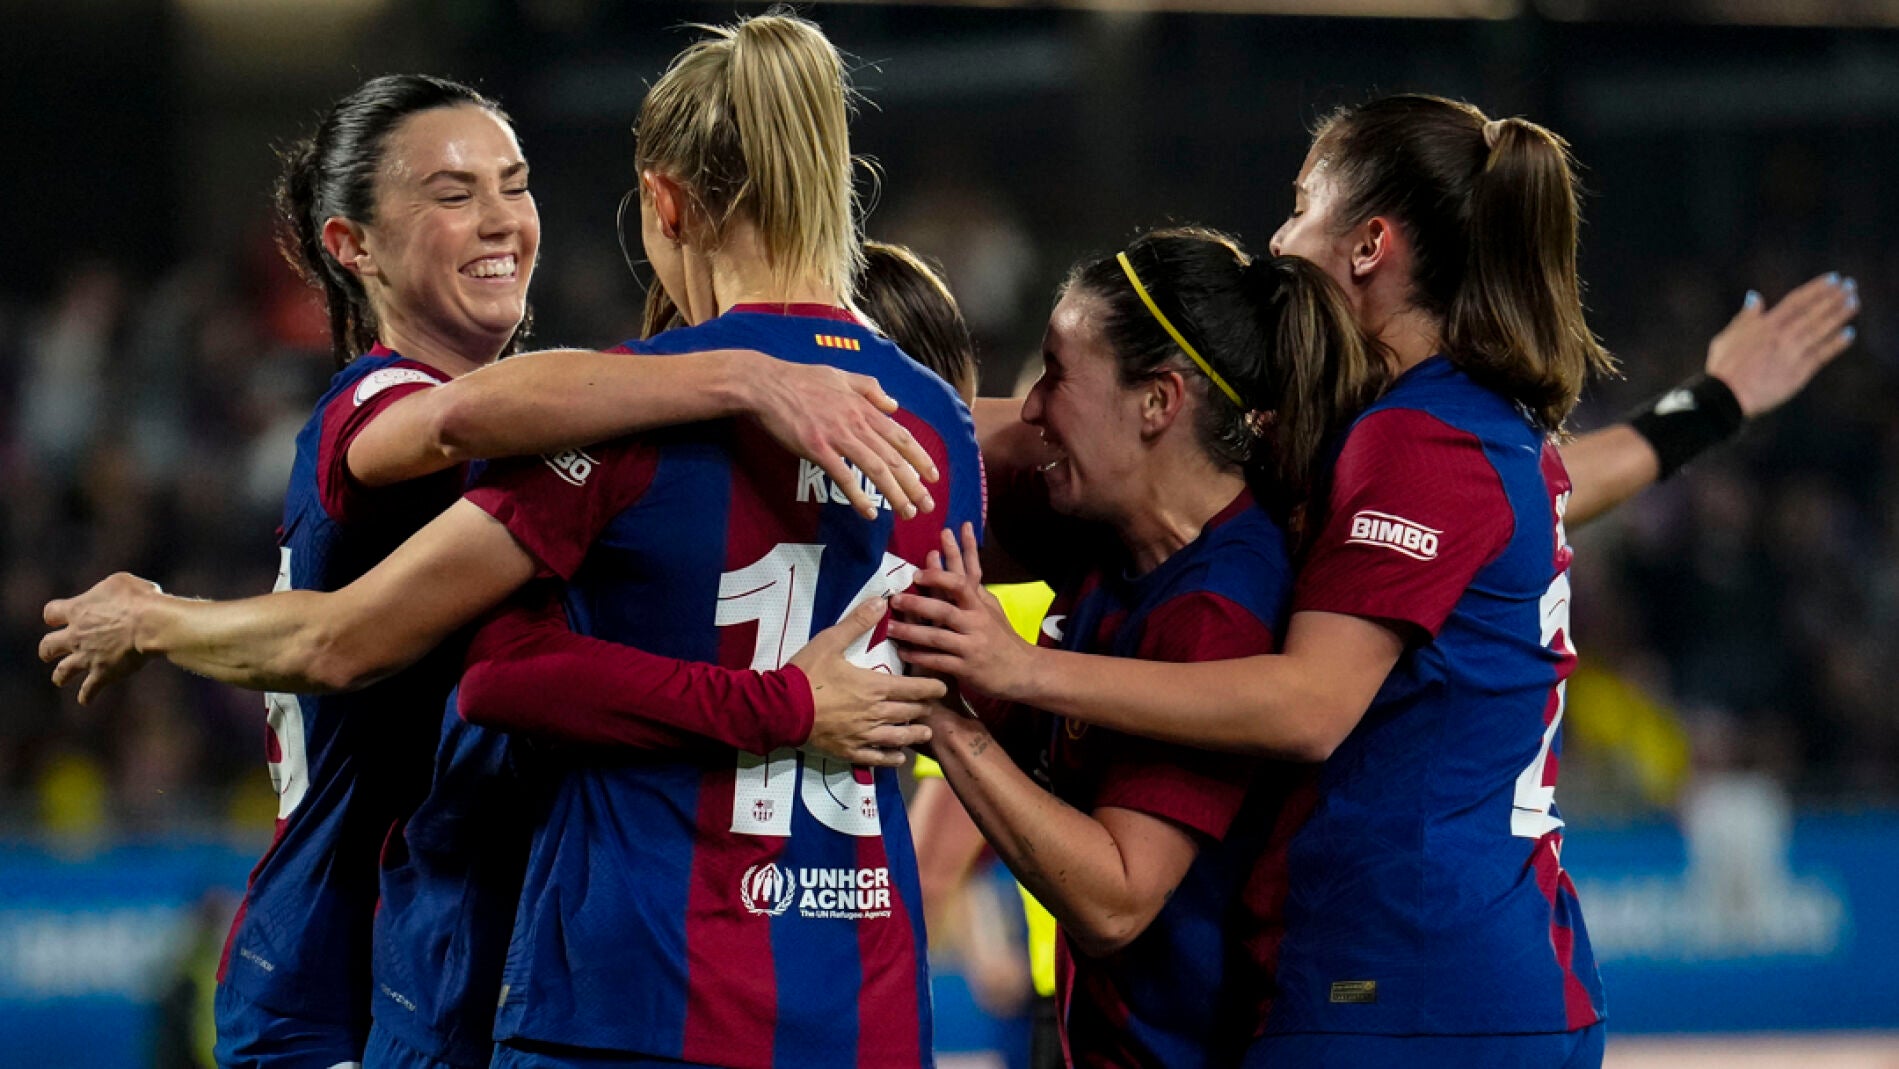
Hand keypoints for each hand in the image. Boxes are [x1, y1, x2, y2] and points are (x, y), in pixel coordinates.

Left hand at [40, 573, 163, 703]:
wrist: (150, 624)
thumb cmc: (139, 599)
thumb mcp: (121, 582)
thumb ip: (106, 590)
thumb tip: (111, 595)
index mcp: (77, 610)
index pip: (51, 613)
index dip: (54, 615)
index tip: (57, 618)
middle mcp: (75, 635)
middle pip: (48, 645)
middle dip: (48, 649)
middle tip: (49, 652)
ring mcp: (87, 657)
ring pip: (62, 671)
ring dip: (60, 675)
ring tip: (59, 679)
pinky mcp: (103, 674)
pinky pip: (89, 689)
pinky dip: (86, 695)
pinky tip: (85, 700)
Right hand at [747, 357, 938, 520]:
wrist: (766, 385)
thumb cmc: (801, 379)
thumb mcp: (842, 375)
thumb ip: (870, 388)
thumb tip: (893, 404)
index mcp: (864, 408)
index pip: (901, 436)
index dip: (920, 458)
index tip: (933, 477)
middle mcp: (857, 423)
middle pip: (894, 458)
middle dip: (915, 484)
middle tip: (927, 505)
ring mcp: (838, 437)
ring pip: (876, 469)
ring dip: (895, 494)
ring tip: (907, 512)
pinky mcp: (817, 449)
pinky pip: (844, 477)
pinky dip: (859, 497)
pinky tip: (869, 513)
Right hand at [790, 596, 947, 767]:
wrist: (780, 708)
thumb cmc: (806, 674)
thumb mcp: (830, 641)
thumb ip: (857, 622)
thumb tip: (881, 602)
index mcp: (874, 687)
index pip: (914, 689)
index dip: (932, 688)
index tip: (942, 687)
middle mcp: (875, 714)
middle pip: (910, 713)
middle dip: (924, 709)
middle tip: (931, 706)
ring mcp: (863, 736)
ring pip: (899, 738)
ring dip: (915, 734)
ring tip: (924, 732)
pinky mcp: (849, 751)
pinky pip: (877, 758)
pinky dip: (892, 758)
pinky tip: (898, 756)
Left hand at [888, 523, 1037, 701]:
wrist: (1023, 670)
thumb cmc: (1002, 638)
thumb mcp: (993, 610)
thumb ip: (974, 592)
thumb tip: (957, 567)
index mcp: (980, 607)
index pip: (961, 584)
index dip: (939, 577)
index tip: (918, 572)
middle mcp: (976, 624)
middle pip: (943, 610)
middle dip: (916, 604)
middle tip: (894, 600)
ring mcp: (971, 647)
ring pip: (937, 637)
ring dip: (911, 632)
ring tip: (890, 628)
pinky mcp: (966, 669)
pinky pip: (938, 662)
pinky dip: (919, 657)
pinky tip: (903, 652)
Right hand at [1707, 273, 1857, 416]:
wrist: (1727, 396)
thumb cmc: (1723, 368)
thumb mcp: (1727, 336)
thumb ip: (1745, 317)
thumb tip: (1754, 296)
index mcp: (1765, 325)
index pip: (1796, 301)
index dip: (1816, 289)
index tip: (1832, 279)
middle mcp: (1782, 336)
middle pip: (1813, 312)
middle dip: (1834, 298)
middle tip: (1850, 286)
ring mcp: (1792, 353)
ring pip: (1821, 330)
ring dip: (1839, 315)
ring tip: (1854, 303)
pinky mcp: (1799, 372)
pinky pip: (1821, 354)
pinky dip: (1835, 344)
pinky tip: (1848, 334)